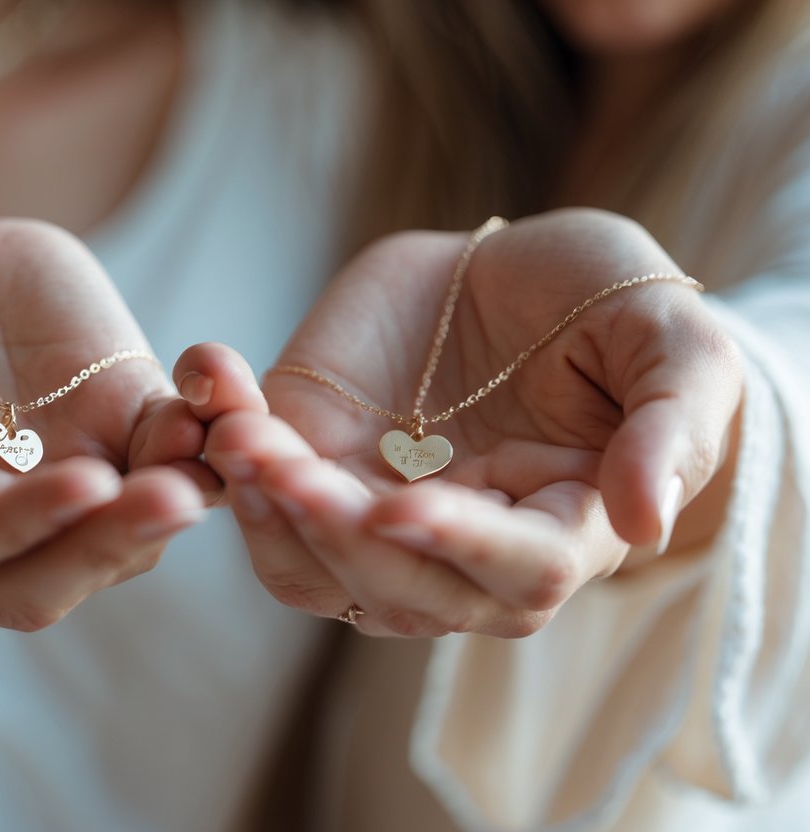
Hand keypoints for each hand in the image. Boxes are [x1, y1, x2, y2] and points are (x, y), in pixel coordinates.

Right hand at [0, 192, 208, 627]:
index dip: (10, 530)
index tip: (84, 485)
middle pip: (37, 580)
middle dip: (109, 543)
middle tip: (177, 496)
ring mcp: (34, 504)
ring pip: (111, 545)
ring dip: (168, 508)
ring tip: (220, 448)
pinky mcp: (103, 449)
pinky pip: (159, 471)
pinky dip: (197, 451)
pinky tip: (224, 406)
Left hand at [182, 209, 741, 637]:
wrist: (508, 274)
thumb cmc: (606, 309)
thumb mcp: (675, 346)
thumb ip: (672, 428)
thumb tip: (645, 520)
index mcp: (560, 533)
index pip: (519, 575)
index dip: (461, 548)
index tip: (401, 510)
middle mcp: (461, 553)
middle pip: (398, 592)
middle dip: (336, 537)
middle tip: (285, 468)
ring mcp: (378, 516)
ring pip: (313, 571)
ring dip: (267, 516)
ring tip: (236, 434)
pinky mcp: (315, 472)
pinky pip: (261, 508)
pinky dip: (227, 469)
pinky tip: (217, 399)